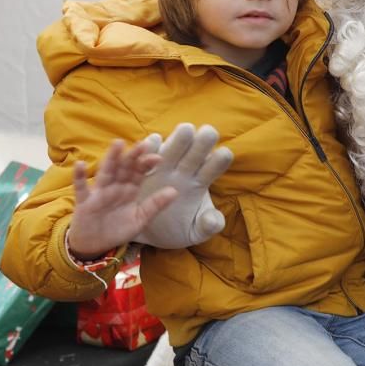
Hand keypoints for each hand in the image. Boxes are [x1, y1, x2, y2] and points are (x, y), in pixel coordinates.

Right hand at [68, 139, 176, 258]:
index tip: (158, 158)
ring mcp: (99, 192)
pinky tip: (79, 164)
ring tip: (118, 144)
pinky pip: (81, 187)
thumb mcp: (140, 219)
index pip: (139, 173)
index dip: (147, 164)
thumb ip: (155, 205)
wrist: (95, 246)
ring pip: (106, 172)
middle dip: (133, 156)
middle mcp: (115, 187)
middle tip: (142, 144)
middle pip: (124, 168)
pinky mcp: (84, 201)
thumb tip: (175, 191)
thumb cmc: (118, 230)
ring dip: (111, 158)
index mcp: (130, 190)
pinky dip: (79, 176)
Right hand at [132, 123, 232, 248]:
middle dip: (202, 142)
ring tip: (186, 130)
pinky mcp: (140, 172)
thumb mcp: (194, 233)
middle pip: (194, 153)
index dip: (219, 161)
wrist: (146, 235)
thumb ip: (208, 226)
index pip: (213, 168)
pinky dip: (149, 148)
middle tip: (208, 132)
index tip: (224, 154)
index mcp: (198, 183)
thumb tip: (213, 219)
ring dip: (176, 140)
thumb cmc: (175, 230)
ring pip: (170, 150)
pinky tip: (153, 142)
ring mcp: (160, 170)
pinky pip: (144, 157)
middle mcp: (181, 171)